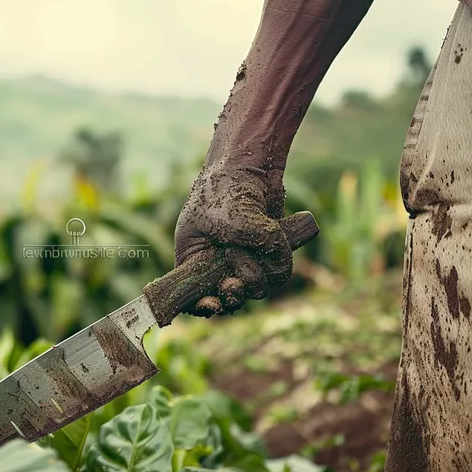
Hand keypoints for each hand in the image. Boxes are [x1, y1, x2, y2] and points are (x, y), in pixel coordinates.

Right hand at [173, 165, 291, 315]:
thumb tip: (281, 261)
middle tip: (235, 284)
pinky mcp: (265, 254)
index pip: (190, 295)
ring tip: (263, 240)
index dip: (200, 306)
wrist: (247, 165)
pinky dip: (280, 256)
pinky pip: (276, 271)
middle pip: (228, 298)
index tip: (213, 305)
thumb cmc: (225, 190)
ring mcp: (241, 261)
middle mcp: (215, 265)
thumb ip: (257, 243)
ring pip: (257, 287)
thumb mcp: (234, 218)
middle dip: (235, 293)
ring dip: (262, 269)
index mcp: (192, 258)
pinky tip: (277, 232)